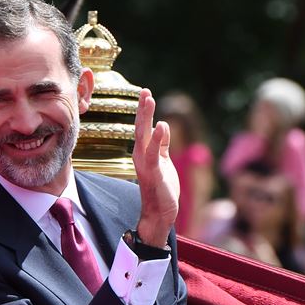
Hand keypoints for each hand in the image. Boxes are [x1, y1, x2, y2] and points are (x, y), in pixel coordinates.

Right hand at [132, 89, 179, 247]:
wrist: (160, 214)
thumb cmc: (162, 189)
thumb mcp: (164, 162)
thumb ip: (162, 145)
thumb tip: (163, 126)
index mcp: (144, 153)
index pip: (143, 128)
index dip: (144, 111)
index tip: (146, 93)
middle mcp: (141, 156)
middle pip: (140, 128)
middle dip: (142, 109)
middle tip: (144, 91)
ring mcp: (146, 164)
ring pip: (144, 136)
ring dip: (145, 117)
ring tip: (148, 99)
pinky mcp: (154, 173)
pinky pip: (154, 153)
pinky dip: (157, 139)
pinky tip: (161, 125)